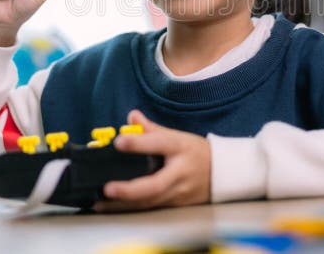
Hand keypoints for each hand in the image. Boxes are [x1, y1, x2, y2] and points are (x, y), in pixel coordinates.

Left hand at [93, 110, 211, 211]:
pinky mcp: (175, 204)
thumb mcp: (177, 136)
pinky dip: (130, 208)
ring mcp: (179, 191)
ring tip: (100, 201)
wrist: (222, 172)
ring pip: (149, 201)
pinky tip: (111, 207)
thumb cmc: (195, 151)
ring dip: (123, 203)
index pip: (159, 144)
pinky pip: (150, 207)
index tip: (118, 142)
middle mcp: (180, 172)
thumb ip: (151, 129)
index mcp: (180, 148)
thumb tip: (131, 116)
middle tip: (108, 187)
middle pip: (154, 184)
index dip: (138, 143)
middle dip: (129, 189)